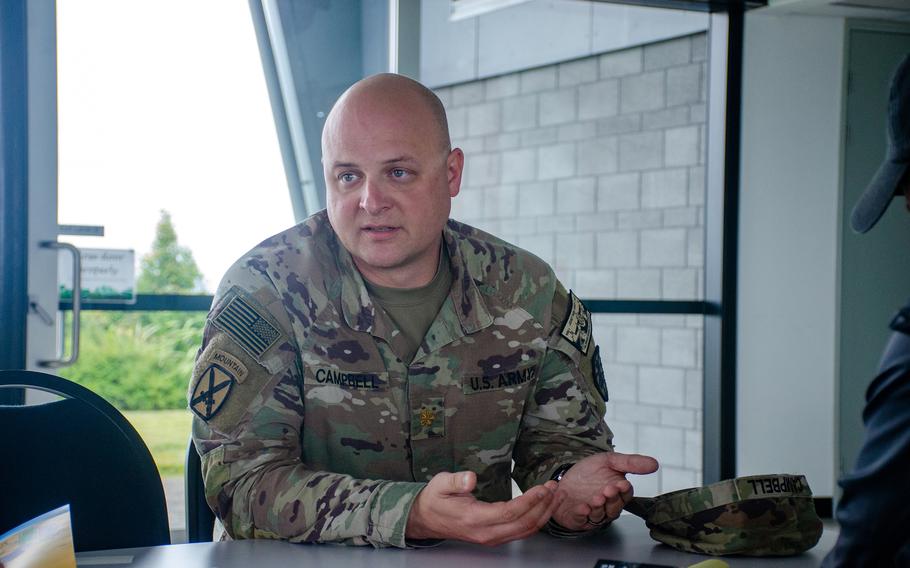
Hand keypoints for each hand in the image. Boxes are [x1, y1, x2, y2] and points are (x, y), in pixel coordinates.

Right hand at [406, 470, 561, 545]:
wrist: (426, 519)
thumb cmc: (435, 499)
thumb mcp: (439, 484)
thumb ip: (455, 481)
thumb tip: (470, 479)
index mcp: (474, 518)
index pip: (509, 512)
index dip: (529, 501)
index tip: (542, 488)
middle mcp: (486, 533)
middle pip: (523, 524)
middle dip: (543, 506)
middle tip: (555, 487)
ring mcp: (491, 537)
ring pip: (526, 530)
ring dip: (544, 513)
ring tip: (556, 495)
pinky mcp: (495, 537)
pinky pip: (521, 532)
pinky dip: (537, 520)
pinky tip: (544, 507)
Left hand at [551, 452, 658, 530]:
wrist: (565, 476)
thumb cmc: (590, 471)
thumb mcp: (609, 461)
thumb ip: (630, 463)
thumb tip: (655, 464)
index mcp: (617, 493)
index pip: (625, 495)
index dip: (624, 491)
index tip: (622, 484)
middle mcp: (608, 506)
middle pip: (614, 507)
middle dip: (612, 499)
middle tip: (608, 490)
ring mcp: (593, 514)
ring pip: (600, 516)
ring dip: (598, 508)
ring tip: (596, 498)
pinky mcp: (578, 519)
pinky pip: (582, 521)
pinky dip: (582, 516)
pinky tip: (582, 508)